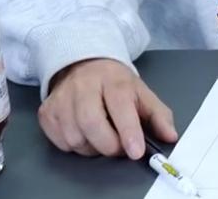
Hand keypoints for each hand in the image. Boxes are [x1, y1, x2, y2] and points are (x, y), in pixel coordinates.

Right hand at [39, 58, 176, 158]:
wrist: (84, 66)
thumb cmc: (116, 84)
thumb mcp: (142, 93)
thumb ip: (159, 115)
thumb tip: (171, 136)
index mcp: (113, 79)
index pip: (119, 105)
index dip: (128, 131)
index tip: (136, 152)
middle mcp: (83, 86)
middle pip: (92, 123)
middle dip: (109, 145)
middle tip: (120, 149)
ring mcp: (61, 99)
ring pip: (75, 137)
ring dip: (93, 148)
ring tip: (103, 139)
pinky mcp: (46, 112)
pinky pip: (60, 141)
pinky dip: (76, 146)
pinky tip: (85, 135)